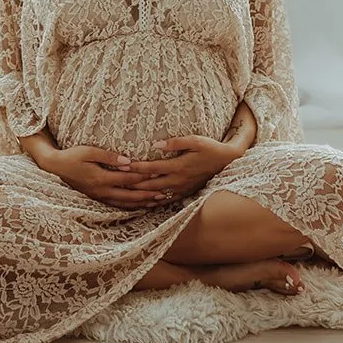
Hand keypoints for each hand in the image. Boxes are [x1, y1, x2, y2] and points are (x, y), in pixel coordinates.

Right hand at [46, 145, 159, 209]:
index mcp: (101, 178)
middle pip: (129, 195)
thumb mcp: (89, 151)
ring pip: (125, 203)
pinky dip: (131, 206)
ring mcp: (99, 196)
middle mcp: (101, 191)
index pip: (127, 178)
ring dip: (142, 202)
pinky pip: (117, 205)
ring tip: (157, 201)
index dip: (143, 176)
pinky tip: (140, 205)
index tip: (158, 173)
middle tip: (165, 193)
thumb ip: (108, 156)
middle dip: (148, 194)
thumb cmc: (72, 156)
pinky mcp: (97, 198)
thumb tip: (128, 161)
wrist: (56, 168)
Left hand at [125, 136, 242, 204]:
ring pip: (156, 194)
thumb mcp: (195, 140)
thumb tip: (156, 145)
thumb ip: (175, 142)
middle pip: (150, 184)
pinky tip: (145, 202)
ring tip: (125, 193)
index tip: (122, 165)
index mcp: (179, 166)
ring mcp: (182, 188)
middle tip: (116, 181)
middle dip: (133, 182)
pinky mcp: (185, 192)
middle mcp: (178, 180)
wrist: (226, 161)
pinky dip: (154, 201)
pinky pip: (167, 200)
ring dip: (141, 194)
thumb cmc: (210, 147)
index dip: (136, 167)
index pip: (152, 168)